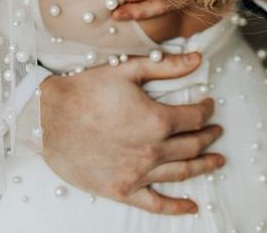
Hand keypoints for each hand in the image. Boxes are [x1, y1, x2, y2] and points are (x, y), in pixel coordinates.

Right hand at [39, 51, 223, 214]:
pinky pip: (156, 203)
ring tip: (217, 160)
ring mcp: (138, 173)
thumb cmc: (86, 89)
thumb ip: (166, 66)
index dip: (206, 110)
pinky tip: (192, 206)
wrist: (49, 117)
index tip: (209, 105)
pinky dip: (177, 207)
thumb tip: (198, 58)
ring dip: (203, 165)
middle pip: (192, 145)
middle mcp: (152, 150)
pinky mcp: (122, 190)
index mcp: (156, 120)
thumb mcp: (127, 69)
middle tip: (217, 131)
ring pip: (181, 173)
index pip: (194, 117)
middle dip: (209, 136)